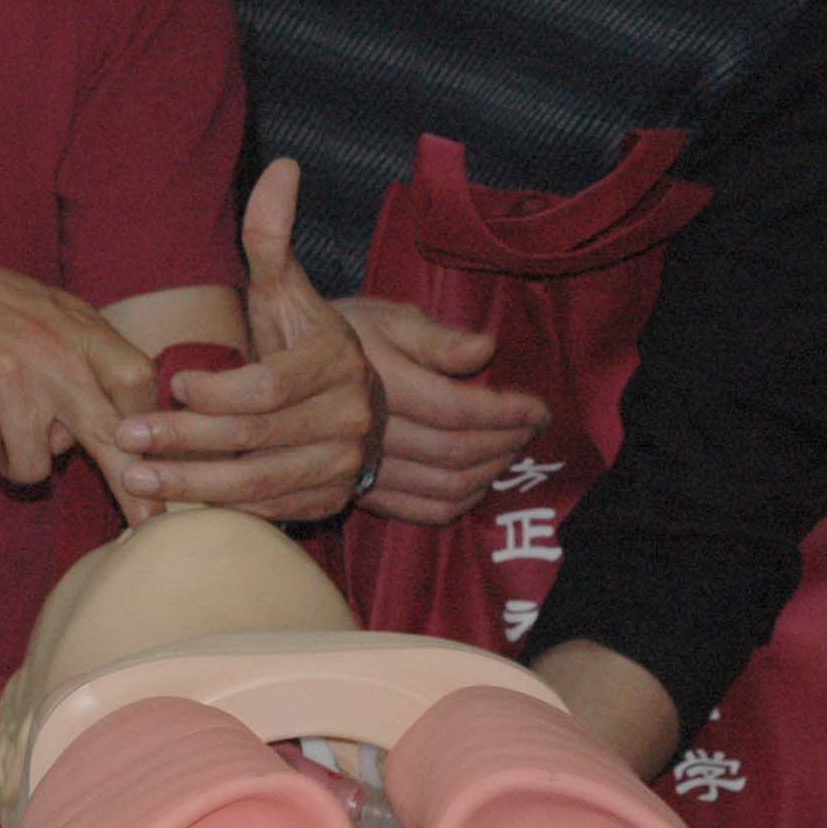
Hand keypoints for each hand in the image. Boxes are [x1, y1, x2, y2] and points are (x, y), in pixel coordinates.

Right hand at [0, 238, 160, 520]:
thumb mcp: (53, 312)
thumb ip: (92, 355)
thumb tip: (130, 422)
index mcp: (80, 330)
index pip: (136, 380)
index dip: (145, 418)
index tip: (141, 446)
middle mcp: (52, 356)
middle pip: (108, 434)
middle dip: (129, 484)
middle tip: (148, 518)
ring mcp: (8, 380)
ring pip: (34, 465)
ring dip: (17, 459)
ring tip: (0, 420)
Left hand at [114, 161, 384, 521]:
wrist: (349, 403)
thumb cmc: (300, 342)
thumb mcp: (288, 290)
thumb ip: (273, 235)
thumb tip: (280, 165)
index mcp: (336, 363)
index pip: (269, 386)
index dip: (217, 389)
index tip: (172, 382)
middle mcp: (347, 418)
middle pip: (253, 437)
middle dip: (183, 440)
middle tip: (125, 437)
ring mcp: (339, 467)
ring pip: (256, 485)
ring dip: (189, 486)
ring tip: (133, 478)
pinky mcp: (324, 504)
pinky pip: (264, 513)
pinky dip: (216, 512)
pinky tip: (170, 508)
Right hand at [337, 297, 548, 524]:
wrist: (286, 368)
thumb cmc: (347, 333)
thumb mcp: (388, 317)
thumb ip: (438, 339)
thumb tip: (487, 348)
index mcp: (382, 384)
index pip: (457, 410)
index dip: (506, 412)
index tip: (540, 408)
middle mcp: (372, 432)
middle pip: (456, 452)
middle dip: (507, 441)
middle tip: (532, 427)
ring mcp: (364, 467)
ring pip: (445, 485)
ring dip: (491, 472)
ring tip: (513, 449)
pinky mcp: (361, 491)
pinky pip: (421, 509)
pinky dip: (460, 502)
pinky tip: (480, 483)